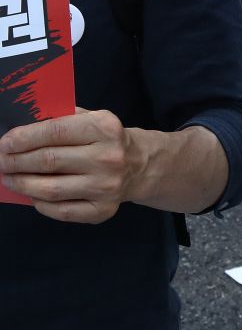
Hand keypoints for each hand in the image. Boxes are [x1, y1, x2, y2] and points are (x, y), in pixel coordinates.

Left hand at [0, 109, 140, 223]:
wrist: (139, 164)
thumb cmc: (106, 139)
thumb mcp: (92, 119)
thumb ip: (62, 119)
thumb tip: (22, 131)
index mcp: (105, 128)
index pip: (56, 131)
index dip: (25, 138)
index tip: (4, 143)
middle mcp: (108, 157)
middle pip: (49, 161)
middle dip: (17, 161)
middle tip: (1, 161)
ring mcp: (106, 186)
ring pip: (50, 189)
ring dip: (22, 184)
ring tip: (8, 178)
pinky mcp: (102, 210)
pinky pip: (60, 210)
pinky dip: (39, 203)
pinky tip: (31, 194)